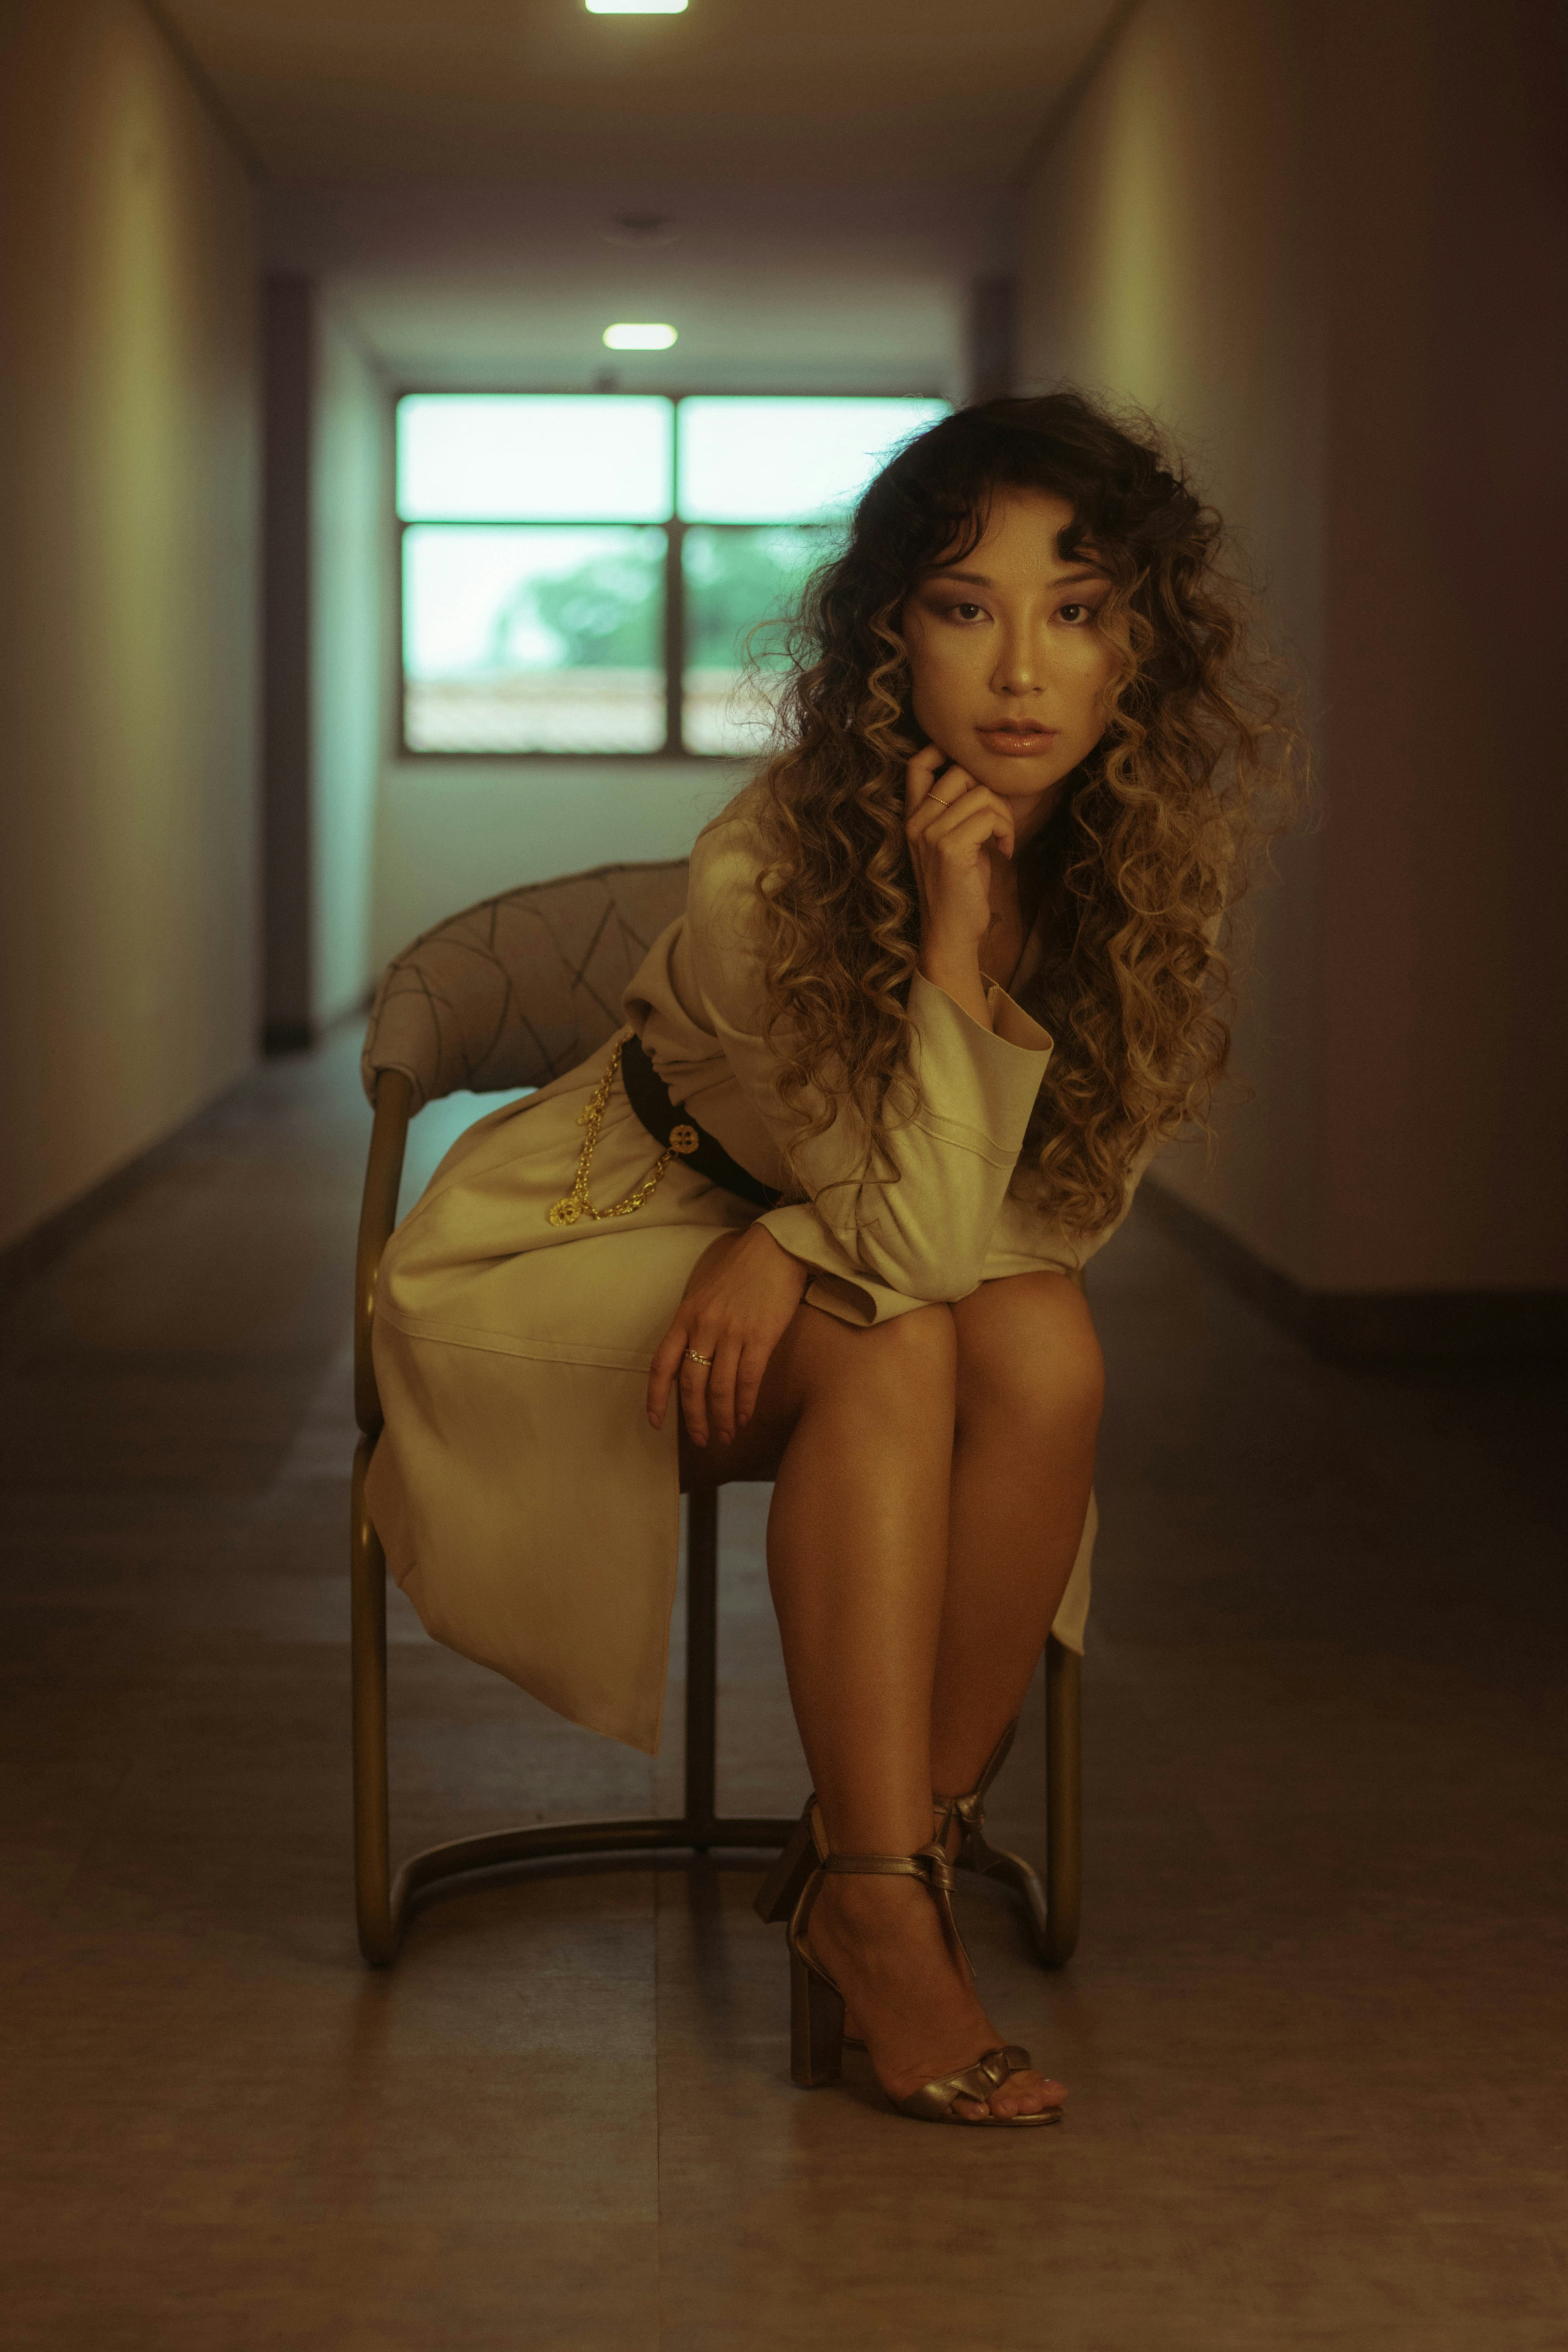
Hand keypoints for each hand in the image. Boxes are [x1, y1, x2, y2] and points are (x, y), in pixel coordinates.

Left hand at [647, 1224, 808, 1447]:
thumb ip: (692, 1322)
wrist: (775, 1247)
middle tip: (702, 1440)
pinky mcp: (760, 1337)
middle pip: (691, 1385)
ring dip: (721, 1418)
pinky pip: (748, 1380)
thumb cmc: (739, 1267)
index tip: (655, 1423)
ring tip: (725, 1436)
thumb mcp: (703, 1290)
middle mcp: (703, 1327)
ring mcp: (731, 1333)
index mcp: (685, 1316)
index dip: (655, 1398)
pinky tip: (745, 1418)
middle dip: (694, 1419)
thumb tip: (689, 1355)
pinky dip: (744, 1404)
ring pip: (720, 1389)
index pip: (661, 1365)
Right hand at [903, 742, 1015, 1024]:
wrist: (949, 935)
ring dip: (1004, 815)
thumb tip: (985, 783)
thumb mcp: (952, 845)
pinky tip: (1004, 851)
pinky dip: (1006, 830)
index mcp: (913, 819)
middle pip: (961, 772)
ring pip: (982, 794)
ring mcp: (931, 834)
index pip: (917, 765)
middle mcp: (916, 822)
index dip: (942, 752)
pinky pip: (989, 815)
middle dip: (990, 791)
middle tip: (998, 822)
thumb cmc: (958, 891)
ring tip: (1002, 840)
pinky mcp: (950, 848)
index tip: (970, 768)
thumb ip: (958, 813)